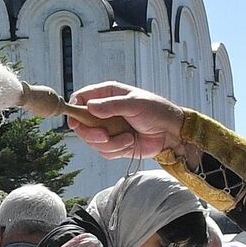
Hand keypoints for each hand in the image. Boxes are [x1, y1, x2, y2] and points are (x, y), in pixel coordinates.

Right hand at [67, 82, 186, 158]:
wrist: (171, 132)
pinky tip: (130, 143)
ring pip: (92, 141)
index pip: (81, 98)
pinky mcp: (114, 144)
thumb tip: (89, 107)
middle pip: (82, 124)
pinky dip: (116, 150)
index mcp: (107, 94)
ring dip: (110, 143)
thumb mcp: (134, 104)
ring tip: (128, 138)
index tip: (75, 122)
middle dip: (91, 134)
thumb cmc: (156, 111)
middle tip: (104, 136)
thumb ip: (111, 106)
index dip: (74, 110)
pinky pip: (104, 151)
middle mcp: (104, 111)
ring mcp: (108, 128)